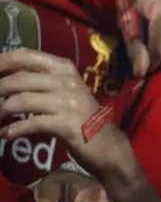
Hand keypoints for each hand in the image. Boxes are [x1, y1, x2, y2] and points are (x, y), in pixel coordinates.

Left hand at [0, 49, 138, 180]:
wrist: (108, 145)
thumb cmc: (81, 117)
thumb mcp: (64, 91)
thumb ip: (40, 80)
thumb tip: (5, 73)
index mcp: (64, 68)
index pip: (27, 56)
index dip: (2, 61)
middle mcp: (66, 81)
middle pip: (19, 79)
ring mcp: (68, 103)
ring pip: (22, 101)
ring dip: (2, 111)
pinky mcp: (67, 124)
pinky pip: (32, 123)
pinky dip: (14, 129)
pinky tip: (5, 133)